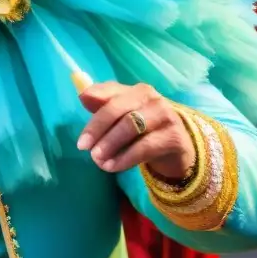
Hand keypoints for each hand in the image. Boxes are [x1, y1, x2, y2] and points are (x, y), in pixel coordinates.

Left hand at [77, 81, 195, 180]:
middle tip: (83, 147)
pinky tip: (113, 167)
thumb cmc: (143, 130)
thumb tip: (82, 95)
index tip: (80, 133)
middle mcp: (152, 98)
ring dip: (110, 144)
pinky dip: (125, 158)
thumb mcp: (122, 116)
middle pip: (118, 109)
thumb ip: (102, 104)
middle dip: (97, 129)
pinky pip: (145, 147)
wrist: (176, 149)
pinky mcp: (174, 136)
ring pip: (131, 126)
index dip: (92, 110)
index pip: (109, 94)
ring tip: (97, 160)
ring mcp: (166, 115)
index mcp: (136, 90)